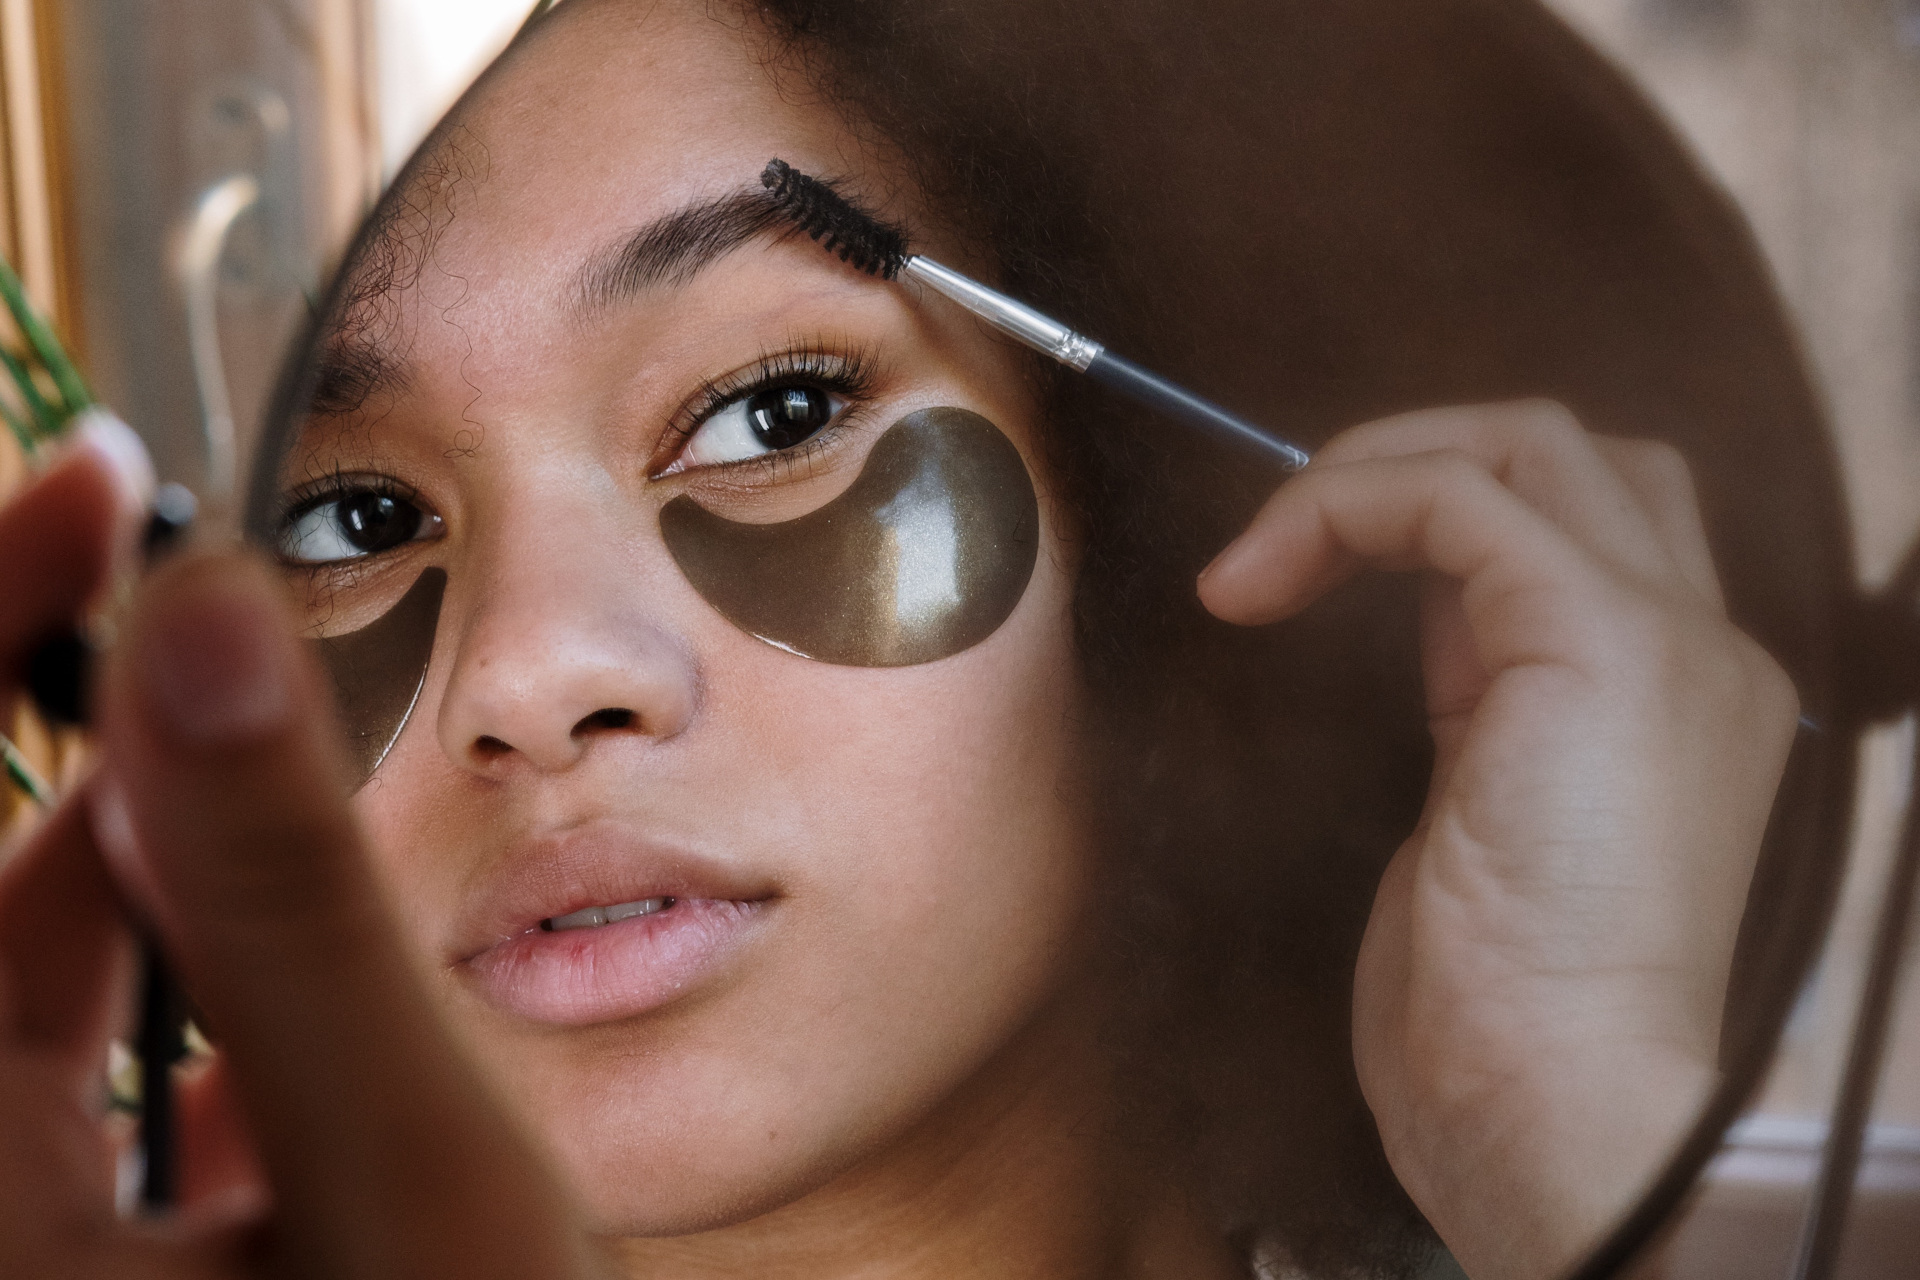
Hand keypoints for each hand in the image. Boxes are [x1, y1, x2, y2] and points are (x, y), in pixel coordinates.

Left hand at [0, 431, 609, 1276]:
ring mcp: (31, 1239)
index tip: (109, 474)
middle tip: (250, 659)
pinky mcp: (80, 1252)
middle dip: (127, 777)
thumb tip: (198, 610)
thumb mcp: (406, 1166)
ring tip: (306, 919)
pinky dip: (190, 1024)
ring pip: (43, 993)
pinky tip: (286, 1074)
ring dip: (177, 910)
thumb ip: (293, 894)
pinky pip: (85, 1085)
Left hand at [1199, 401, 1797, 1279]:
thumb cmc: (1501, 1012)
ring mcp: (1665, 635)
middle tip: (1288, 541)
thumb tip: (1422, 617)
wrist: (1559, 1107)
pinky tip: (1260, 578)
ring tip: (1262, 555)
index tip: (1301, 581)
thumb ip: (1477, 704)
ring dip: (1369, 467)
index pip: (1579, 525)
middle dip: (1411, 458)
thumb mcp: (1484, 820)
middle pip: (1569, 455)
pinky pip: (1457, 496)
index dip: (1432, 518)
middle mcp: (1697, 647)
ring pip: (1527, 442)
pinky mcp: (1599, 639)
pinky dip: (1343, 506)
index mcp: (1675, 696)